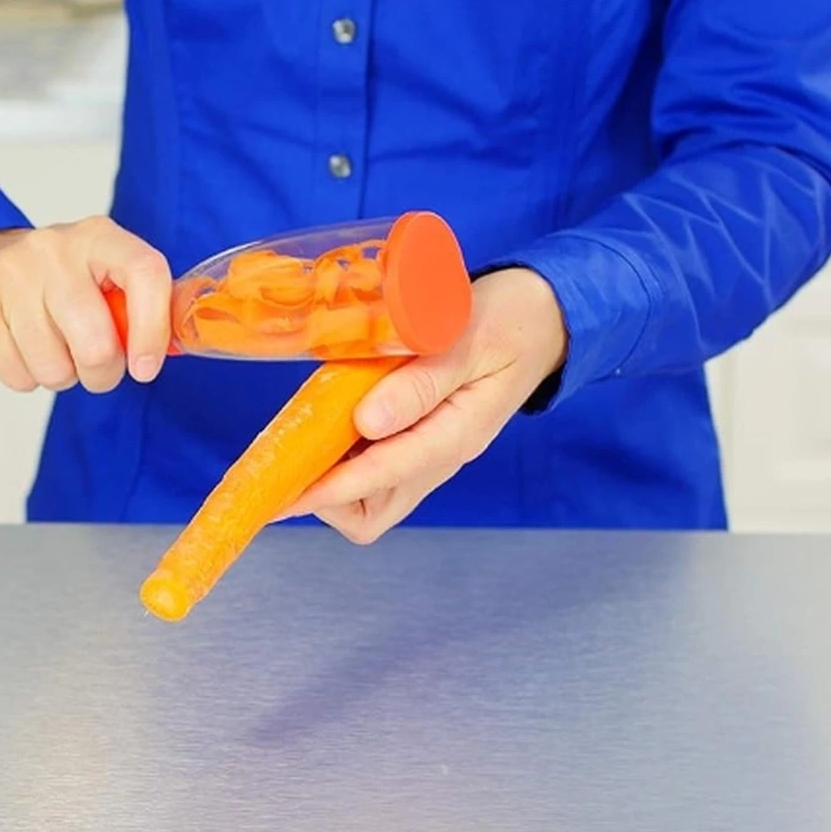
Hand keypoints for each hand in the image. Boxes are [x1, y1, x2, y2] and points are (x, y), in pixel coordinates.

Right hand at [0, 218, 170, 392]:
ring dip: (62, 377)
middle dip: (101, 375)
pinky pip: (17, 374)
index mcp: (100, 238)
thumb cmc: (55, 283)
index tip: (145, 367)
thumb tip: (173, 347)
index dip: (153, 330)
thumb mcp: (103, 278)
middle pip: (96, 344)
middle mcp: (55, 249)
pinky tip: (24, 350)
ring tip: (54, 351)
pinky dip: (27, 378)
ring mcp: (11, 274)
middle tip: (96, 368)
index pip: (144, 272)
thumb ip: (140, 307)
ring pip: (54, 367)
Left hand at [282, 267, 567, 542]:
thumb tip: (367, 422)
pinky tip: (328, 421)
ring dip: (333, 480)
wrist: (546, 318)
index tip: (284, 491)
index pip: (385, 476)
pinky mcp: (422, 439)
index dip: (330, 488)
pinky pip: (377, 468)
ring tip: (305, 437)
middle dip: (328, 499)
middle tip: (292, 459)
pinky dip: (345, 456)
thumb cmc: (509, 321)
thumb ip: (421, 382)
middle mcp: (442, 457)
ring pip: (372, 497)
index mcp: (456, 435)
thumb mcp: (467, 339)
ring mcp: (432, 453)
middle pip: (374, 513)